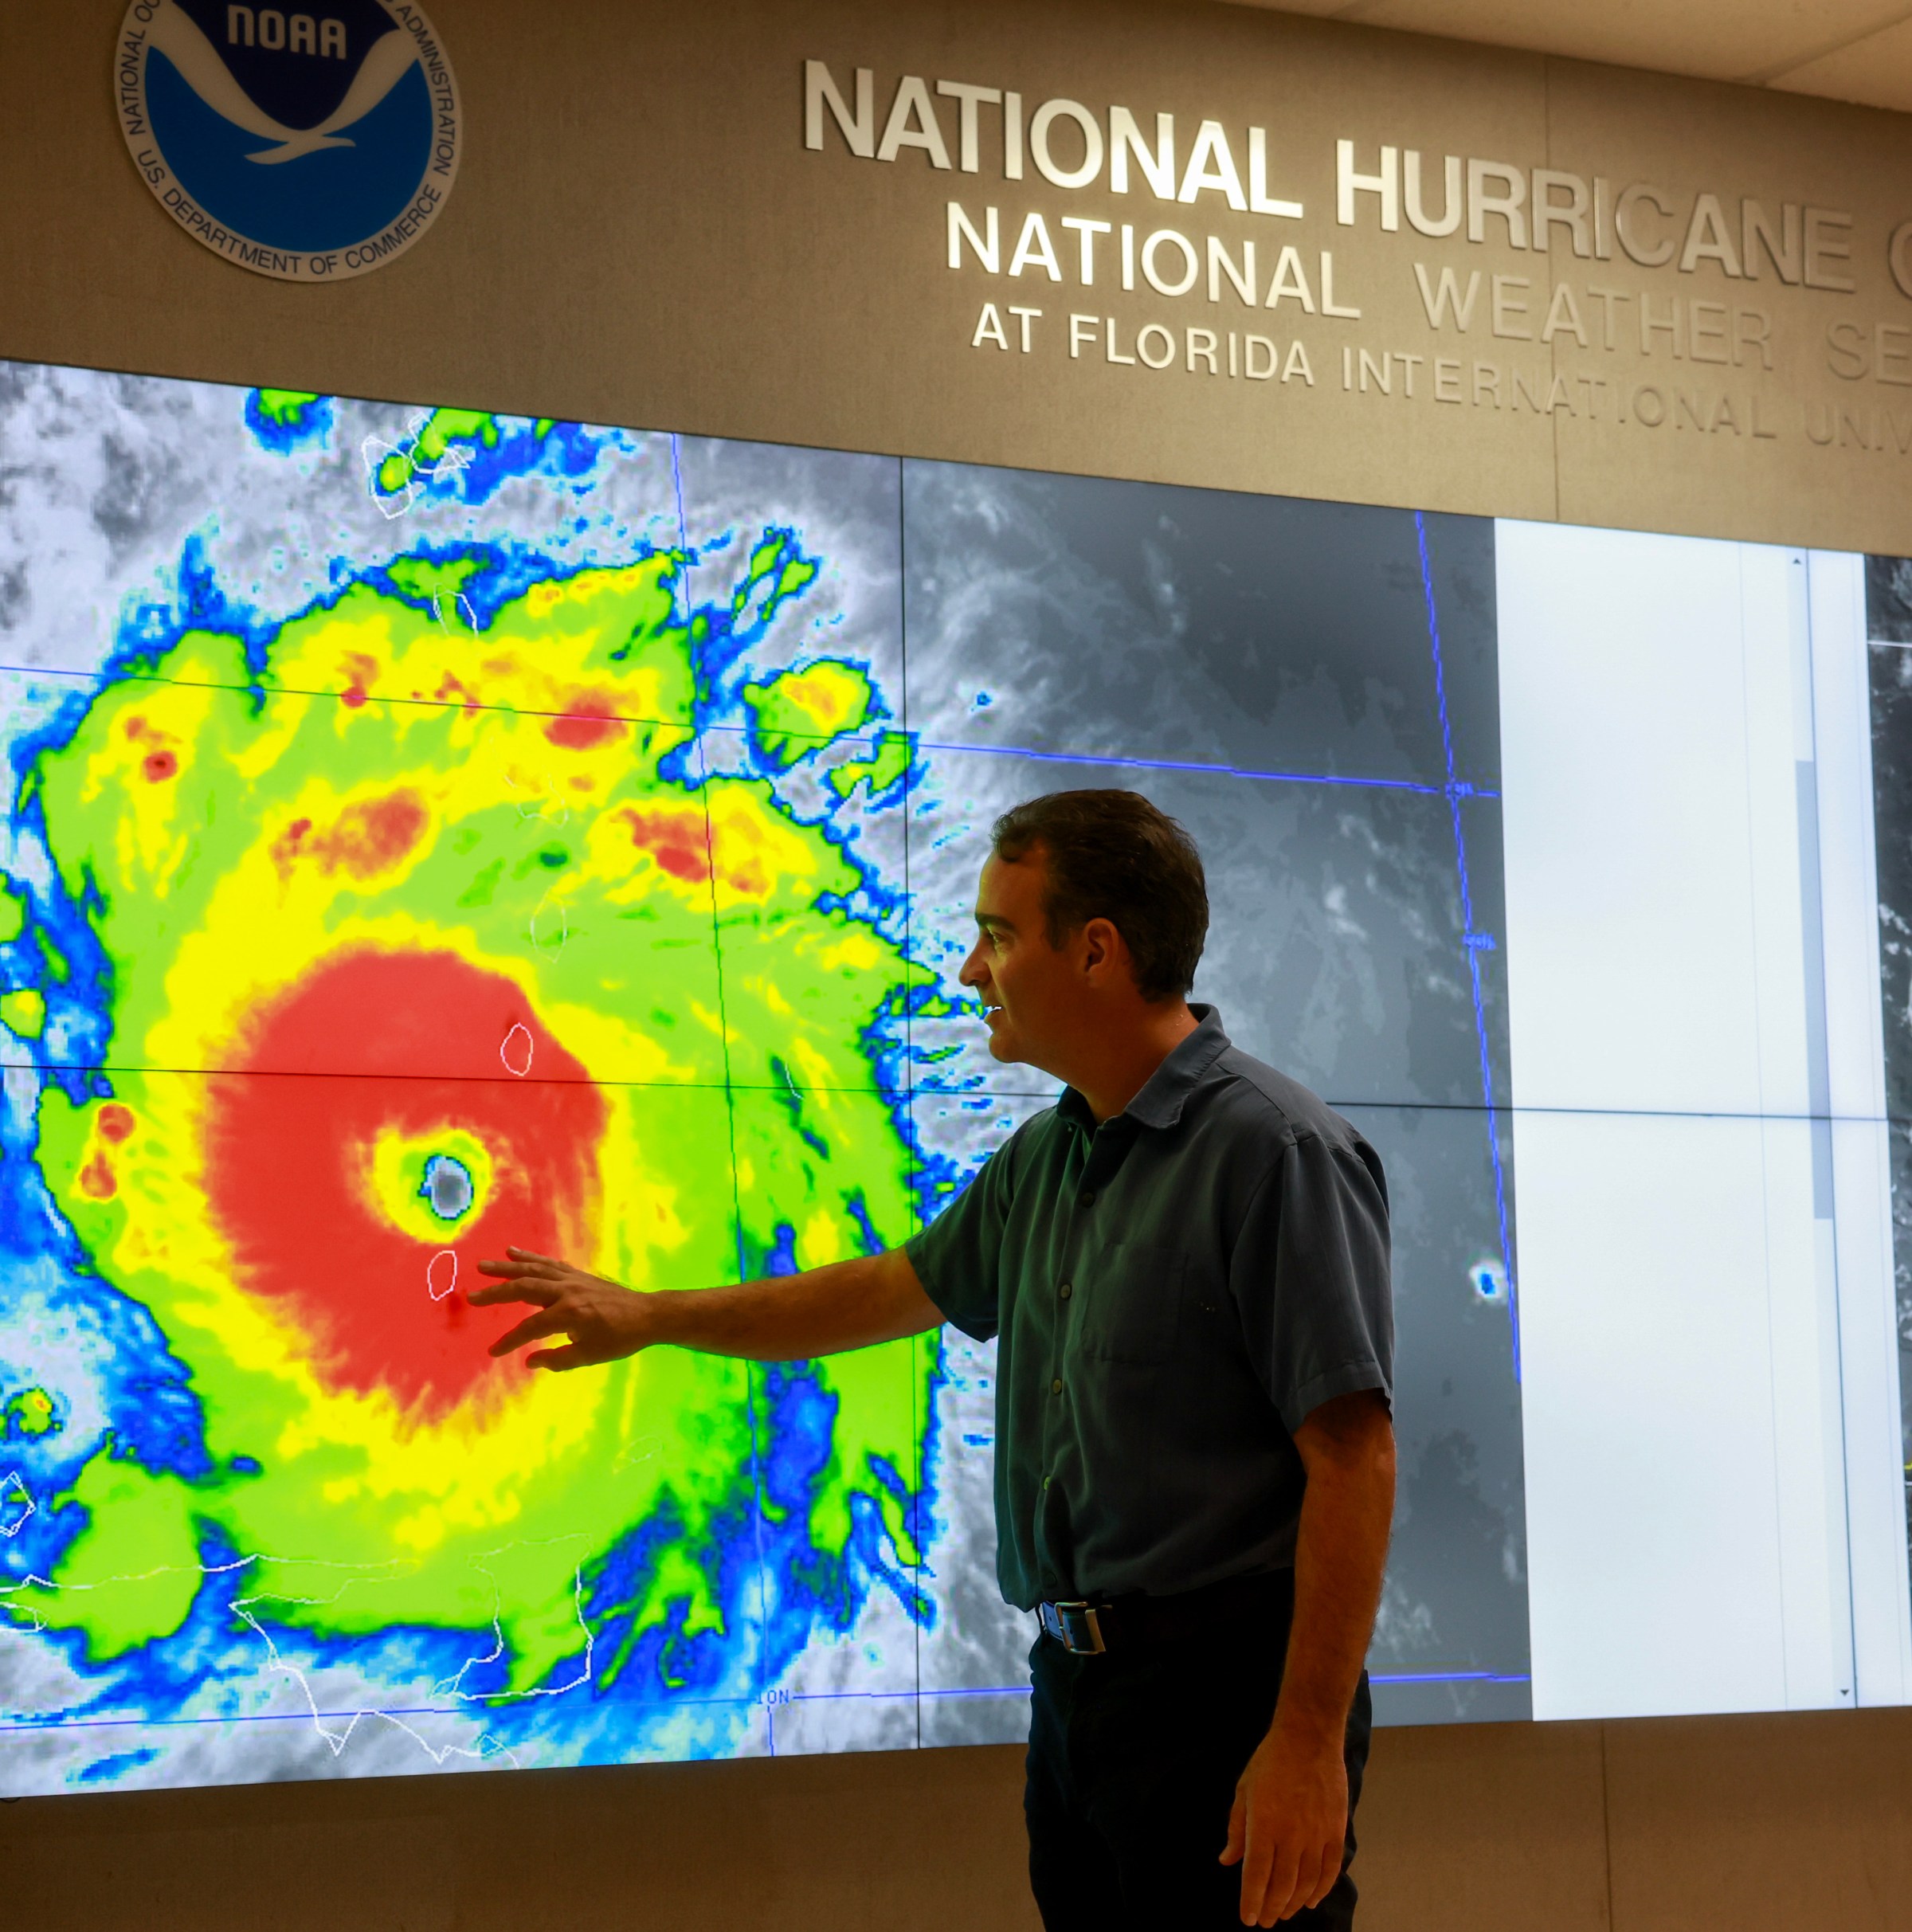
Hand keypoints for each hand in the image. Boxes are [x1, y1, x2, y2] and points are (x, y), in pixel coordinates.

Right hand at [469, 1247, 656, 1370]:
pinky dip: (530, 1257)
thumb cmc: (620, 1338)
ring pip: (533, 1269)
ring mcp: (571, 1279)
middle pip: (523, 1288)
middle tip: (471, 1297)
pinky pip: (549, 1263)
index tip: (493, 1351)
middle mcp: (566, 1291)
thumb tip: (529, 1361)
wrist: (647, 1314)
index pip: (529, 1328)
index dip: (509, 1341)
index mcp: (568, 1314)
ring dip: (507, 1267)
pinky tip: (514, 1252)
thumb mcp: (589, 1355)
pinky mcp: (577, 1274)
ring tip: (484, 1265)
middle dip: (496, 1293)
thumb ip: (558, 1359)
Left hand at [1219, 1720, 1348, 1925]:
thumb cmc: (1270, 1761)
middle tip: (1266, 1921)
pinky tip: (1311, 1899)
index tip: (1248, 1920)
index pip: (1256, 1875)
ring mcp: (1316, 1835)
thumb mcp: (1243, 1790)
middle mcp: (1290, 1836)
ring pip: (1306, 1883)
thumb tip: (1227, 1861)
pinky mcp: (1336, 1830)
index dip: (1251, 1902)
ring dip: (1294, 1903)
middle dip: (1272, 1908)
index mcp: (1263, 1825)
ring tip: (1284, 1913)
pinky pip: (1330, 1869)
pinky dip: (1321, 1889)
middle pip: (1282, 1885)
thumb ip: (1236, 1829)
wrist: (1308, 1738)